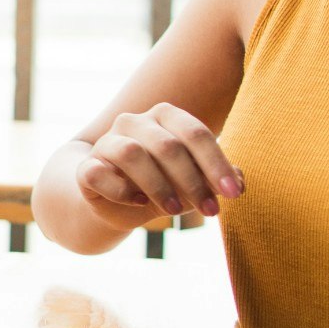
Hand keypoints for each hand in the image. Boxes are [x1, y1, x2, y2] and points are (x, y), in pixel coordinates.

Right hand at [74, 104, 243, 219]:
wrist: (116, 203)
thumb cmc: (164, 185)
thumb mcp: (195, 183)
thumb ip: (218, 179)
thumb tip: (241, 181)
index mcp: (165, 116)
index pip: (195, 133)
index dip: (216, 164)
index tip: (234, 194)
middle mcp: (134, 122)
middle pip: (167, 145)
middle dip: (193, 181)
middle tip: (210, 211)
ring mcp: (107, 142)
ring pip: (132, 153)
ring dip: (159, 185)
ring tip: (176, 211)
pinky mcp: (87, 168)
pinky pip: (98, 173)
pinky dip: (120, 189)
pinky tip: (137, 202)